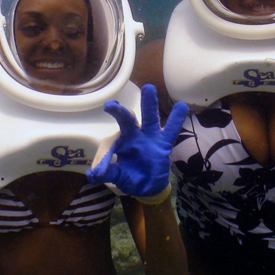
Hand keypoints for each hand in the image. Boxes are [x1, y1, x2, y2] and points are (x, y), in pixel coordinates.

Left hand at [87, 85, 188, 200]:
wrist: (147, 186)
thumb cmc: (129, 176)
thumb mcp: (116, 177)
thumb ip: (106, 174)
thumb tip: (93, 175)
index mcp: (119, 142)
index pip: (110, 144)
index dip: (104, 158)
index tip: (98, 172)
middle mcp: (134, 134)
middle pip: (126, 120)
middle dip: (119, 112)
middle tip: (111, 106)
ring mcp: (149, 136)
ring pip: (149, 118)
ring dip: (149, 104)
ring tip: (149, 89)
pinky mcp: (163, 143)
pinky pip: (171, 129)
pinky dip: (176, 119)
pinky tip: (181, 106)